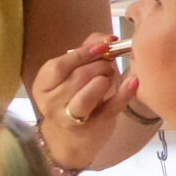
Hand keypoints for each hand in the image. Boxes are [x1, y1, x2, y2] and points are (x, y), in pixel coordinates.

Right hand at [32, 34, 137, 170]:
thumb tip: (106, 38)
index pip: (59, 66)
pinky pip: (110, 108)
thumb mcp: (72, 72)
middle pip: (78, 77)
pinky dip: (124, 93)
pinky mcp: (93, 128)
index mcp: (42, 85)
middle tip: (109, 64)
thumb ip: (86, 49)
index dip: (83, 53)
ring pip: (88, 95)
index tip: (103, 46)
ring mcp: (70, 119)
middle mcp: (51, 104)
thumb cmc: (73, 96)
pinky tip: (133, 82)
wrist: (72, 137)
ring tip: (110, 76)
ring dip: (106, 79)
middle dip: (99, 66)